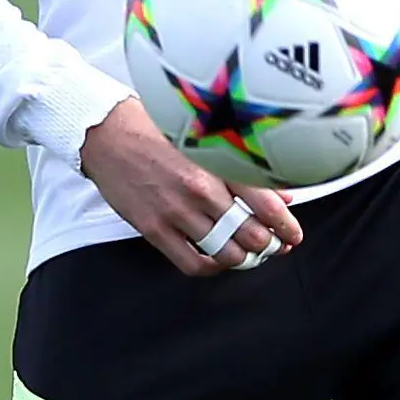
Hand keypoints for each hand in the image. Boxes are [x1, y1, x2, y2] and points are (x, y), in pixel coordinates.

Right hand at [79, 98, 304, 276]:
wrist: (106, 135)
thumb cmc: (153, 131)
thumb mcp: (201, 141)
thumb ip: (241, 169)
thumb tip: (278, 193)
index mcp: (216, 162)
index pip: (265, 202)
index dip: (285, 225)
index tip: (293, 234)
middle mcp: (201, 188)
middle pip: (251, 233)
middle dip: (268, 245)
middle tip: (273, 247)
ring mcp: (177, 211)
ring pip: (226, 252)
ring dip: (243, 259)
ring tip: (247, 255)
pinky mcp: (155, 229)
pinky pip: (193, 263)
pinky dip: (211, 268)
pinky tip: (216, 261)